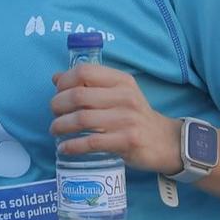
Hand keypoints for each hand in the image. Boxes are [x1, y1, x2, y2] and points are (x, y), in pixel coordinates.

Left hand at [49, 65, 180, 173]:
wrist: (165, 141)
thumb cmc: (135, 116)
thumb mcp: (119, 93)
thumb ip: (91, 85)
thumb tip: (57, 78)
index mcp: (122, 80)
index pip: (85, 71)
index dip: (64, 81)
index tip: (57, 93)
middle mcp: (125, 96)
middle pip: (78, 95)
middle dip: (58, 105)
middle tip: (54, 114)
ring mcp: (127, 119)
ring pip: (82, 118)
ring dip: (61, 125)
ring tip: (55, 130)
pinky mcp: (127, 141)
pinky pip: (91, 142)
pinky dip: (72, 146)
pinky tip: (64, 148)